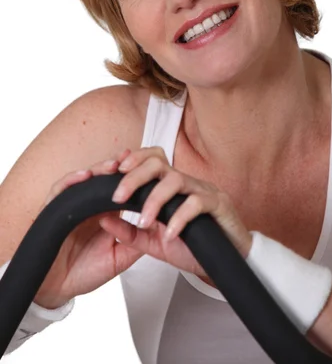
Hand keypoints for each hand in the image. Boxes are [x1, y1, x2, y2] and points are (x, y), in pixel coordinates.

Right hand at [34, 149, 142, 308]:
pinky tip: (84, 177)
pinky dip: (71, 181)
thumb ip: (136, 242)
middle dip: (117, 167)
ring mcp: (70, 206)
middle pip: (103, 178)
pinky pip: (59, 191)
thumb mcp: (118, 258)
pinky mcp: (52, 211)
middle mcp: (88, 206)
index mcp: (105, 212)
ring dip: (98, 170)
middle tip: (131, 159)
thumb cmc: (84, 272)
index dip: (133, 178)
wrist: (56, 289)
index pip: (121, 188)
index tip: (149, 169)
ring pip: (84, 180)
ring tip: (112, 166)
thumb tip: (162, 228)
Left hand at [105, 146, 252, 279]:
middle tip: (118, 197)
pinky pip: (197, 203)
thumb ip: (130, 231)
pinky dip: (180, 218)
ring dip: (155, 199)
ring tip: (144, 222)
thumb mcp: (155, 241)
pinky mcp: (219, 205)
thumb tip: (103, 219)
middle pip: (158, 162)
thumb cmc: (193, 245)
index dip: (131, 160)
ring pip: (176, 179)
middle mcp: (186, 182)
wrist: (226, 262)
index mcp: (171, 185)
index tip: (109, 172)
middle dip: (135, 176)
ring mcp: (204, 190)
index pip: (150, 158)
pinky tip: (170, 235)